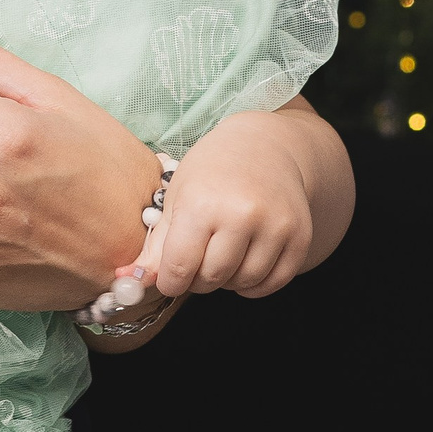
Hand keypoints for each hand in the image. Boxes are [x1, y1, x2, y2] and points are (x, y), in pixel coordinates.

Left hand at [149, 110, 315, 299]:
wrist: (266, 147)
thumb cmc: (212, 170)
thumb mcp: (176, 196)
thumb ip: (157, 243)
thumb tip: (133, 280)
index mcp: (202, 203)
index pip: (179, 267)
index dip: (169, 281)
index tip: (167, 278)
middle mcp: (241, 215)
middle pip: (211, 278)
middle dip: (196, 280)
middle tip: (195, 263)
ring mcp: (275, 226)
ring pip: (243, 283)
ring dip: (226, 281)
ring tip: (220, 256)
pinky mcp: (299, 237)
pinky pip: (273, 283)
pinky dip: (254, 284)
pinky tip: (243, 264)